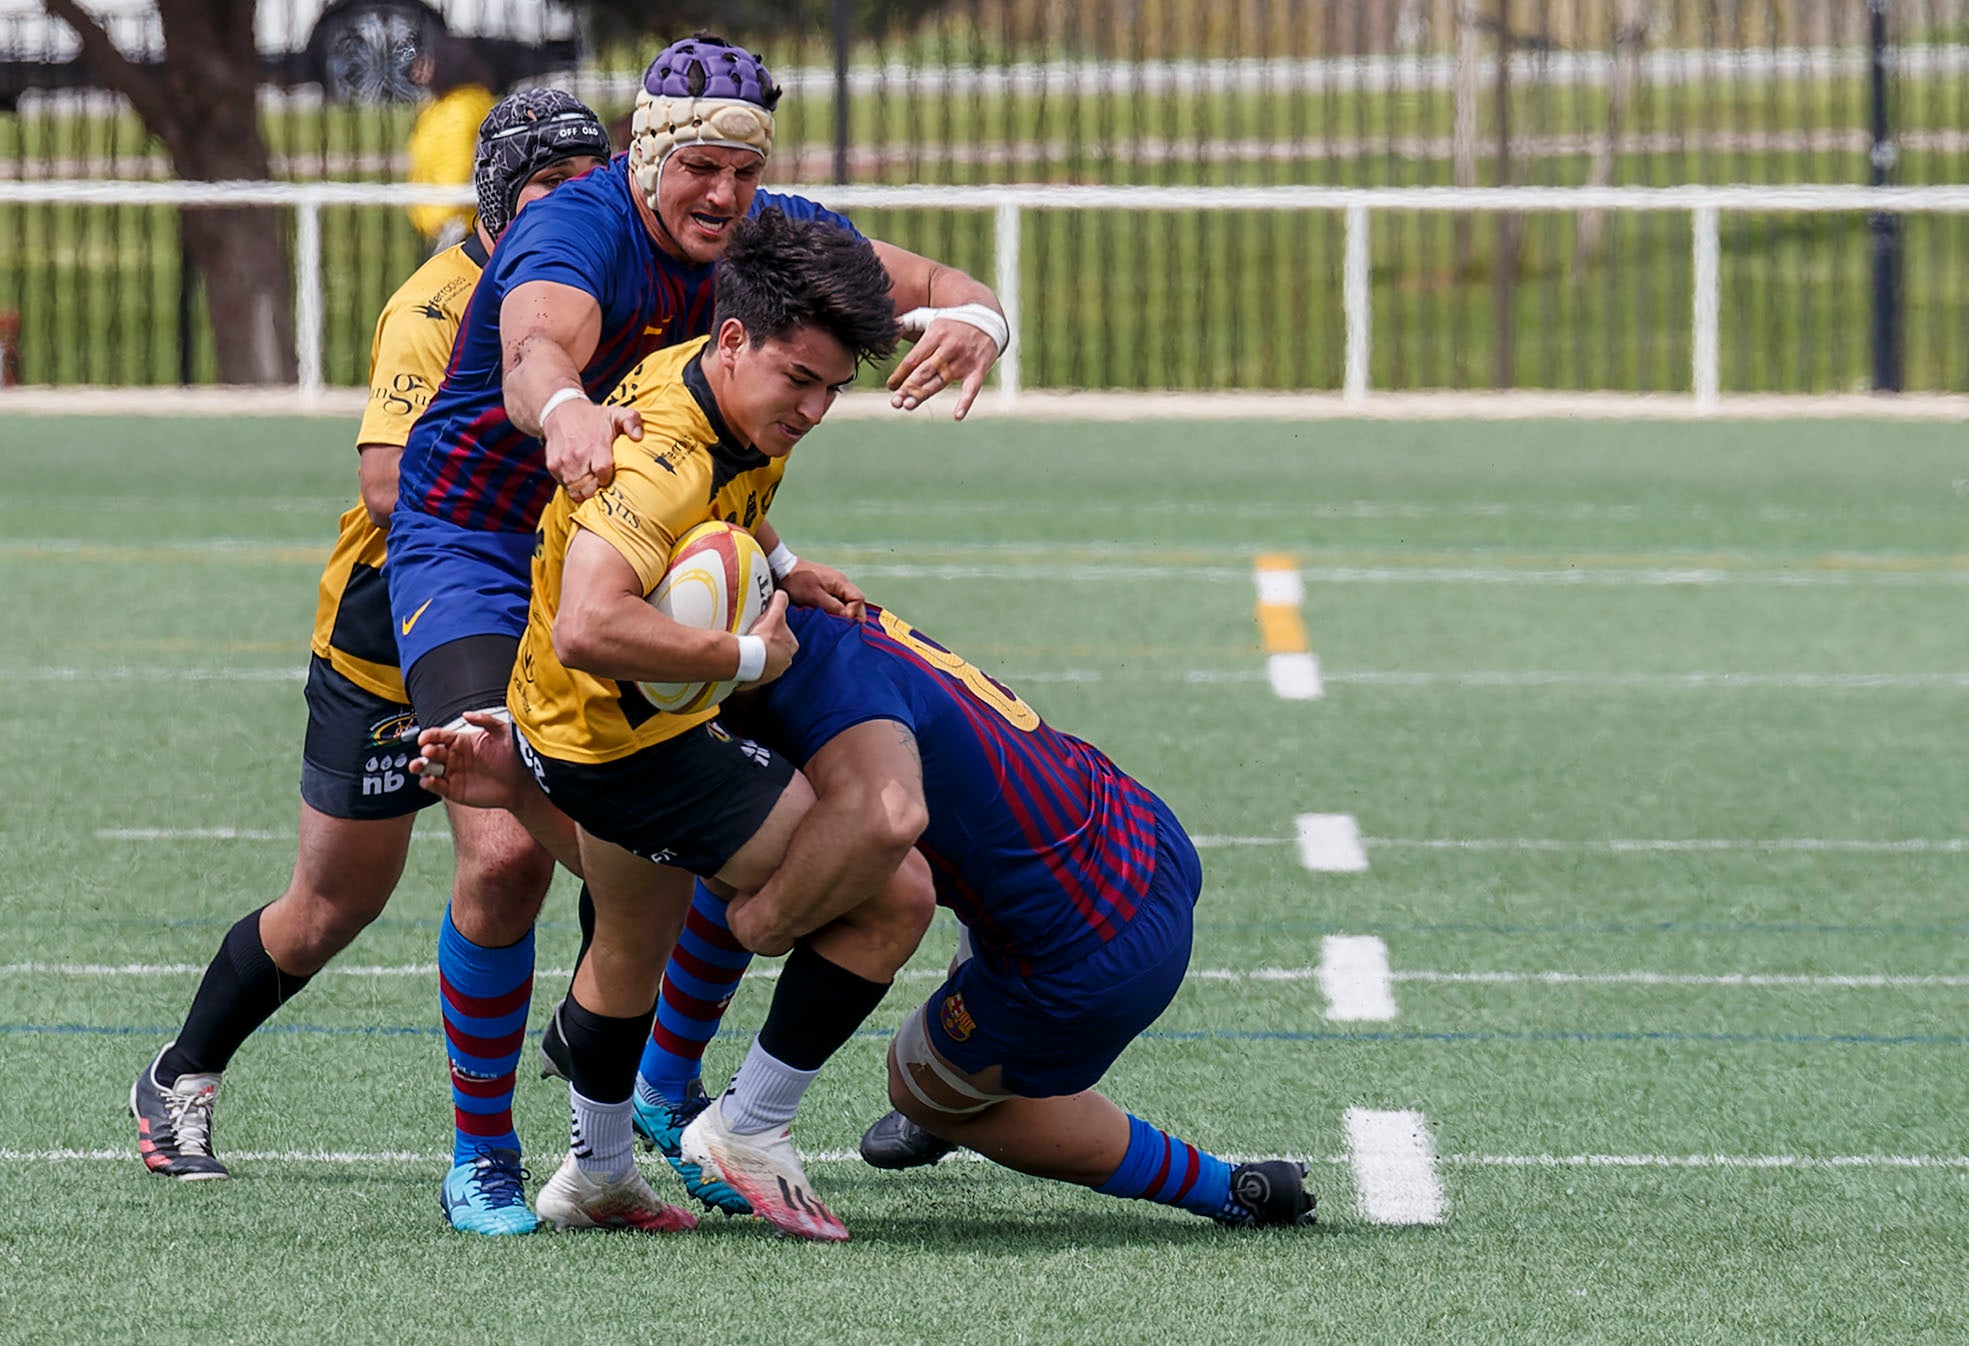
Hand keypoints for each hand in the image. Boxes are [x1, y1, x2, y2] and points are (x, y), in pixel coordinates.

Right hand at [410, 711, 525, 809]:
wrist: (522, 782)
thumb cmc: (514, 756)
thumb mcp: (503, 732)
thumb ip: (485, 720)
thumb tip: (466, 714)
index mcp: (461, 741)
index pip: (439, 736)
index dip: (430, 735)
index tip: (425, 738)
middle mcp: (454, 756)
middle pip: (431, 752)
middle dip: (425, 751)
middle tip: (427, 752)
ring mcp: (453, 774)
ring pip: (428, 769)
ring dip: (419, 767)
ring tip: (418, 766)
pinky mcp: (454, 791)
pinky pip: (436, 787)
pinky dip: (429, 783)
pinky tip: (429, 780)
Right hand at [543, 398, 640, 503]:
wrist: (560, 411)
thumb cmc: (593, 417)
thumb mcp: (616, 414)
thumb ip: (632, 421)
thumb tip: (639, 437)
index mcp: (596, 444)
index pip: (603, 472)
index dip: (607, 478)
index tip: (608, 475)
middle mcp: (578, 454)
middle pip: (588, 486)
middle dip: (596, 489)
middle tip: (600, 483)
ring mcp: (563, 461)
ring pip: (575, 490)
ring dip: (584, 490)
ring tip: (590, 483)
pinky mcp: (553, 465)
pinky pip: (564, 486)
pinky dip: (571, 486)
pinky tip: (579, 477)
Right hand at [747, 590, 798, 684]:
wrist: (748, 658)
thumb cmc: (765, 637)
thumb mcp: (775, 614)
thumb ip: (780, 602)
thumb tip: (782, 593)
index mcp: (791, 648)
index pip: (787, 637)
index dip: (778, 631)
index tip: (768, 628)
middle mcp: (784, 663)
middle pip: (778, 651)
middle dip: (769, 646)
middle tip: (756, 639)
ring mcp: (772, 673)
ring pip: (766, 663)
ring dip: (759, 658)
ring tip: (748, 650)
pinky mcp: (759, 680)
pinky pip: (755, 673)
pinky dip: (750, 667)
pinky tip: (742, 661)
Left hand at [777, 559, 864, 621]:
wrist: (782, 568)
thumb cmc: (796, 580)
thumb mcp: (814, 596)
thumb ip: (833, 606)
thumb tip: (848, 617)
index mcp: (840, 582)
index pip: (859, 598)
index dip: (855, 612)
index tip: (845, 621)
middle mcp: (840, 582)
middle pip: (856, 601)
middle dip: (852, 614)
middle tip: (844, 627)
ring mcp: (834, 585)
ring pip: (847, 602)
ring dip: (844, 613)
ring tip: (836, 623)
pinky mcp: (826, 588)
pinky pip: (838, 600)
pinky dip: (836, 609)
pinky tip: (829, 616)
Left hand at [888, 317, 998, 419]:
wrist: (988, 319)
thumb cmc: (951, 324)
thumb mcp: (928, 318)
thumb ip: (905, 324)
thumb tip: (887, 338)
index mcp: (934, 335)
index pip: (914, 358)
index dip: (900, 373)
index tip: (891, 386)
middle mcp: (948, 348)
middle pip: (924, 371)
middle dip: (908, 387)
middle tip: (895, 402)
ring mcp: (964, 360)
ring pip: (941, 380)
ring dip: (924, 394)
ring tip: (908, 406)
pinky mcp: (979, 369)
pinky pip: (972, 388)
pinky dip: (966, 402)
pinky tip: (957, 416)